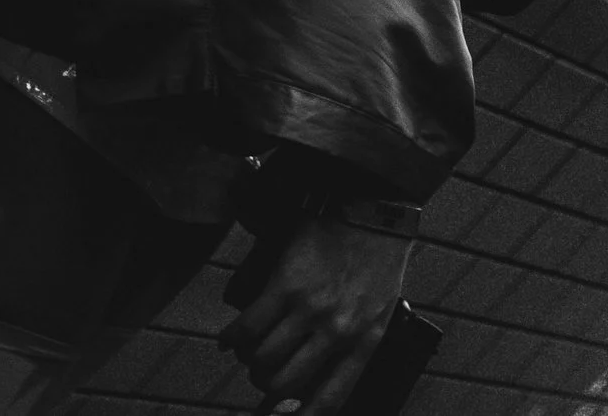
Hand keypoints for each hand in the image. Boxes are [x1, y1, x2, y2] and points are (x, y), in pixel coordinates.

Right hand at [220, 216, 409, 414]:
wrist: (375, 210)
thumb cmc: (378, 260)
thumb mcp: (380, 308)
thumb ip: (354, 341)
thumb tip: (317, 377)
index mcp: (365, 341)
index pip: (330, 398)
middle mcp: (338, 332)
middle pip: (284, 385)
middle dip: (266, 386)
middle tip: (261, 374)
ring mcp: (311, 309)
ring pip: (262, 359)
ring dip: (249, 360)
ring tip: (249, 351)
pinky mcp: (286, 285)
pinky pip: (248, 326)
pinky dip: (232, 337)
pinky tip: (228, 338)